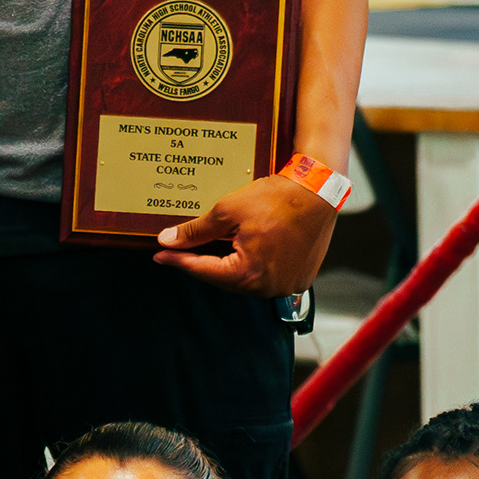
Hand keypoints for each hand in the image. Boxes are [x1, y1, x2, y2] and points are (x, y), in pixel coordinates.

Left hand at [156, 171, 335, 295]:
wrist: (318, 190)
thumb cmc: (277, 198)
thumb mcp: (228, 211)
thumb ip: (196, 231)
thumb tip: (168, 239)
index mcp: (249, 273)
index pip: (203, 270)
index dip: (178, 261)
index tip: (160, 256)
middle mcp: (269, 287)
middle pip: (224, 280)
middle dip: (202, 265)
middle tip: (180, 252)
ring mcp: (287, 285)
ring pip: (245, 281)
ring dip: (228, 268)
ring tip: (210, 250)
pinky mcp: (299, 279)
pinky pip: (267, 278)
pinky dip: (252, 267)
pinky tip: (242, 252)